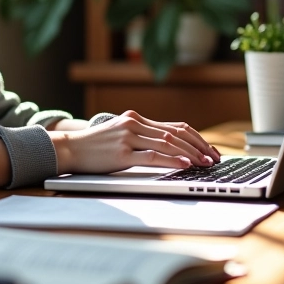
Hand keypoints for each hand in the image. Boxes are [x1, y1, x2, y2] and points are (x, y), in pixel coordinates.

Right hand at [49, 110, 219, 174]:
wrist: (69, 148)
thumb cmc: (96, 147)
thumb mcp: (121, 135)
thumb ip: (142, 137)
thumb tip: (171, 148)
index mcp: (136, 118)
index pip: (175, 126)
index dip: (196, 138)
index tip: (210, 150)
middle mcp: (134, 123)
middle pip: (176, 133)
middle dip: (199, 146)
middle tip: (214, 158)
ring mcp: (128, 137)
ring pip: (167, 143)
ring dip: (190, 154)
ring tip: (205, 163)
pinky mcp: (122, 152)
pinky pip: (152, 156)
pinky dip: (171, 160)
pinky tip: (184, 165)